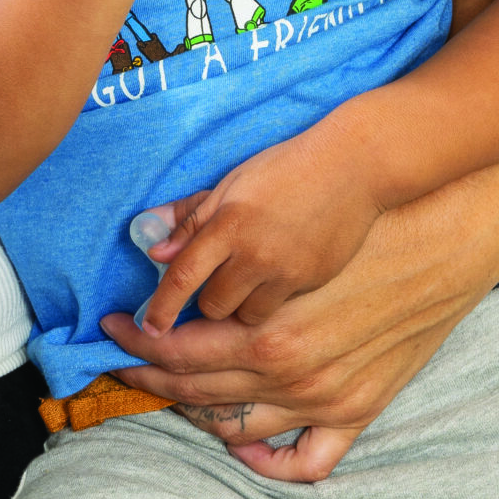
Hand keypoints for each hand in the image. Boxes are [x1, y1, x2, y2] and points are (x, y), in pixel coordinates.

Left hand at [99, 156, 498, 483]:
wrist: (443, 228)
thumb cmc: (354, 217)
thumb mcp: (274, 220)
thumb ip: (203, 230)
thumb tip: (149, 242)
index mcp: (263, 331)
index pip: (173, 349)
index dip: (133, 339)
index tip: (111, 327)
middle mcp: (291, 375)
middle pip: (196, 389)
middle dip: (149, 374)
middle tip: (122, 359)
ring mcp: (327, 399)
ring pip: (238, 426)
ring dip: (196, 409)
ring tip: (173, 384)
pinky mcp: (360, 407)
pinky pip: (307, 460)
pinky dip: (267, 459)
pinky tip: (242, 442)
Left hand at [135, 128, 382, 333]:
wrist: (351, 170)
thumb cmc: (284, 169)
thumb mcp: (230, 183)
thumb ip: (191, 219)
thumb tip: (153, 247)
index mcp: (228, 225)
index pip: (183, 276)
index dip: (161, 308)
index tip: (148, 329)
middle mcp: (255, 254)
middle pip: (212, 306)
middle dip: (205, 303)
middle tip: (209, 287)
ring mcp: (287, 273)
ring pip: (245, 316)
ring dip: (237, 307)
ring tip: (244, 282)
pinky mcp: (312, 283)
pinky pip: (279, 309)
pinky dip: (268, 301)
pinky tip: (274, 278)